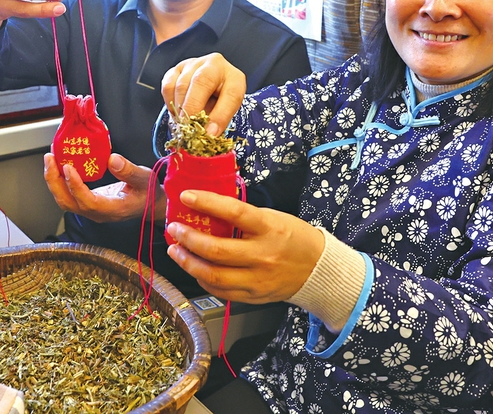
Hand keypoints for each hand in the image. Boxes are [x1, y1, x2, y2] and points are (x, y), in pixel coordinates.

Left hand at [43, 152, 163, 222]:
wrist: (151, 205)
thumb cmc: (149, 193)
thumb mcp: (144, 178)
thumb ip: (129, 171)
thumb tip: (111, 159)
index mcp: (112, 209)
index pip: (88, 202)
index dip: (75, 186)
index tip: (68, 167)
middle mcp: (98, 213)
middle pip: (68, 203)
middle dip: (55, 181)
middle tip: (50, 158)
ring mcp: (91, 209)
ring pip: (65, 200)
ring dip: (54, 180)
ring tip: (51, 159)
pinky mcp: (88, 203)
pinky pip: (69, 194)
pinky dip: (60, 180)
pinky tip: (60, 163)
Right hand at [161, 53, 245, 135]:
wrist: (210, 86)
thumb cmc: (219, 100)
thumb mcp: (225, 111)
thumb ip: (218, 122)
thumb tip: (207, 136)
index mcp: (234, 77)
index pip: (231, 94)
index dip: (220, 116)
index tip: (210, 133)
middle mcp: (215, 65)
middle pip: (201, 82)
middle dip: (193, 108)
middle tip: (189, 128)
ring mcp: (195, 63)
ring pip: (181, 85)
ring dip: (180, 108)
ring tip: (184, 122)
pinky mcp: (178, 68)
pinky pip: (168, 85)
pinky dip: (170, 102)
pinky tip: (177, 110)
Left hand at [166, 190, 323, 303]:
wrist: (318, 269)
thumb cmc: (292, 237)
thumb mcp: (272, 217)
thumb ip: (243, 217)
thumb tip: (207, 209)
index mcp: (269, 228)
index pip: (234, 212)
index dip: (207, 203)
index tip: (186, 196)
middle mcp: (262, 255)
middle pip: (217, 251)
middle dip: (188, 239)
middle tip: (174, 229)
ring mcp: (257, 279)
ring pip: (214, 276)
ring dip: (188, 262)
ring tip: (175, 250)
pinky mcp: (253, 297)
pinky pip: (220, 291)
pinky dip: (202, 279)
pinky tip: (194, 268)